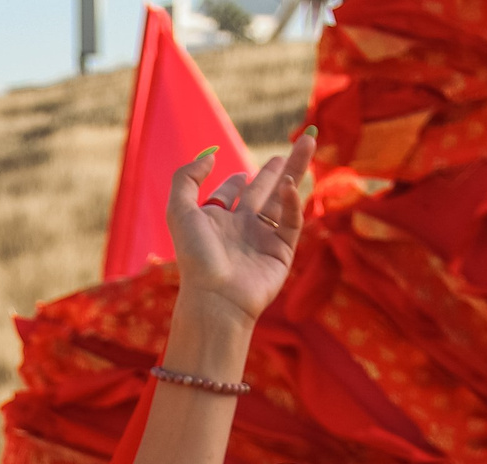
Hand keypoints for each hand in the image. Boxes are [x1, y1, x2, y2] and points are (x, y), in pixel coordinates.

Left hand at [168, 131, 314, 325]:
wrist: (216, 296)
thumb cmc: (196, 256)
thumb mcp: (179, 210)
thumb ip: (187, 178)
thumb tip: (210, 156)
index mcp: (216, 221)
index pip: (230, 196)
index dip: (236, 183)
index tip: (242, 174)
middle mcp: (241, 229)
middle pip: (263, 191)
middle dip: (277, 169)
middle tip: (296, 145)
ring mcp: (263, 239)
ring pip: (283, 199)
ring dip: (295, 172)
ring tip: (307, 144)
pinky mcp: (281, 250)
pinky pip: (291, 221)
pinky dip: (293, 201)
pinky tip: (290, 185)